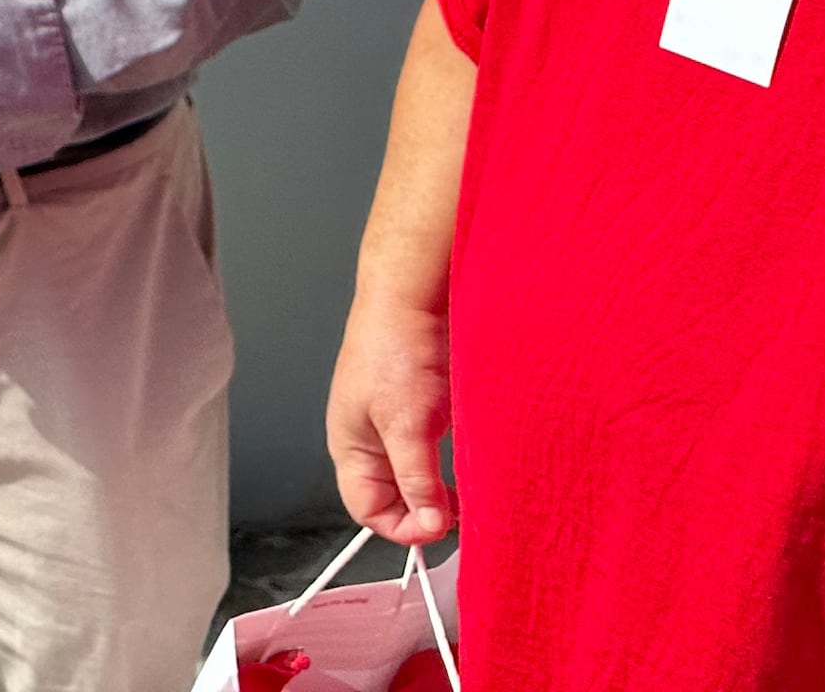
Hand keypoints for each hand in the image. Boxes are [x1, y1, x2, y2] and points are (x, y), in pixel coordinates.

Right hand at [326, 290, 455, 544]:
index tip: (442, 527)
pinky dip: (456, 466)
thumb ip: (416, 480)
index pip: (369, 512)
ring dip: (446, 490)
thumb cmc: (393, 348)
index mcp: (350, 448)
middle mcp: (372, 442)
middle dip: (428, 511)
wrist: (412, 296)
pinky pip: (438, 455)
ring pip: (421, 479)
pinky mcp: (425, 412)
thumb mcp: (406, 425)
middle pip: (396, 500)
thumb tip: (429, 526)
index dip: (404, 528)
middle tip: (465, 512)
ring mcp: (399, 427)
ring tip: (472, 488)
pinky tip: (474, 460)